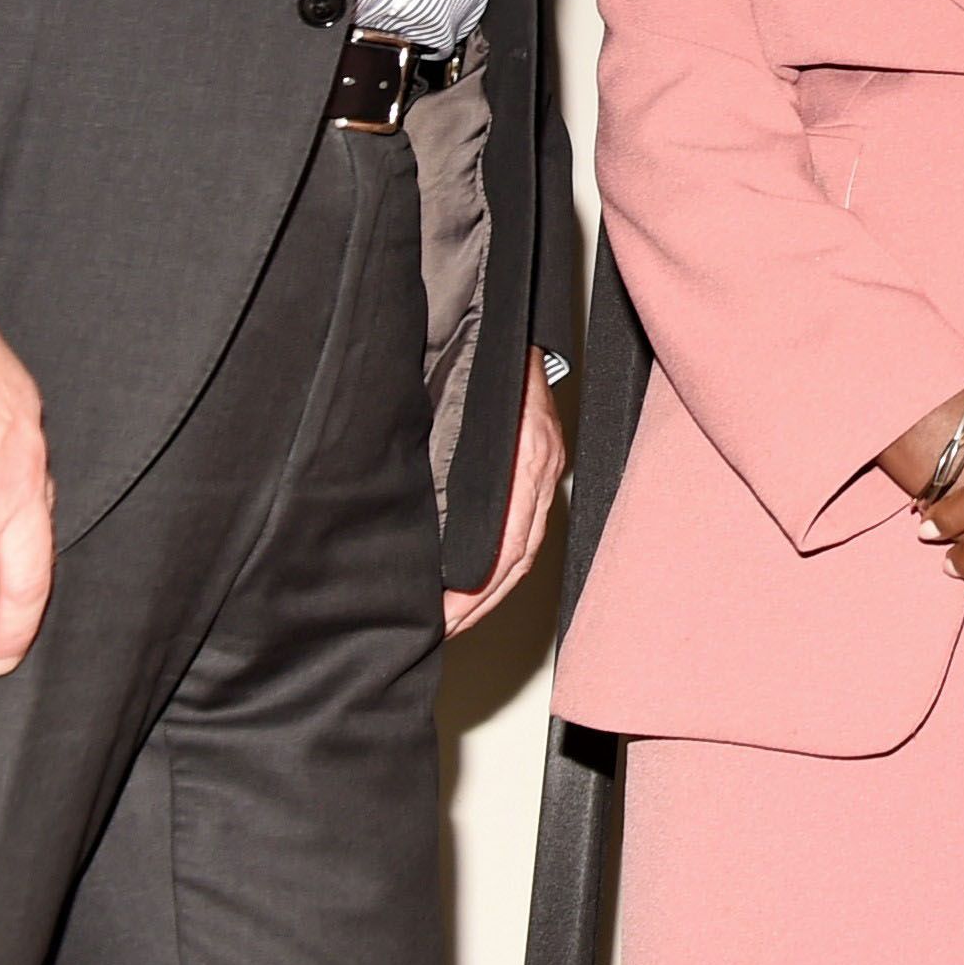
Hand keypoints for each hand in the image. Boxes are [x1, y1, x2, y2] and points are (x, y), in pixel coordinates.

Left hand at [441, 355, 569, 638]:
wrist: (508, 331)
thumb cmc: (480, 365)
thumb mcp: (457, 413)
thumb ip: (446, 466)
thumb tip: (417, 530)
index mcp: (525, 461)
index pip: (506, 550)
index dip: (473, 593)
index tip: (440, 619)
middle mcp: (541, 472)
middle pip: (516, 560)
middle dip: (478, 604)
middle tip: (439, 633)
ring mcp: (545, 472)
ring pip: (521, 550)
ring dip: (488, 591)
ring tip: (453, 620)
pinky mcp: (538, 470)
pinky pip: (523, 530)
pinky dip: (498, 564)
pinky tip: (472, 581)